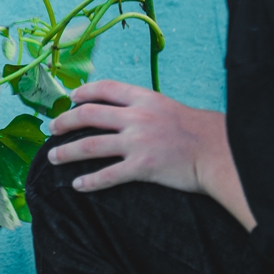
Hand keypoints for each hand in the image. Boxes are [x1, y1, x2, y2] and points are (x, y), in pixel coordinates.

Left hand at [46, 81, 254, 227]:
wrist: (220, 152)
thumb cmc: (199, 132)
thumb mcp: (170, 108)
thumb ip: (145, 108)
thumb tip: (123, 113)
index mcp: (145, 98)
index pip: (106, 88)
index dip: (84, 91)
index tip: (71, 98)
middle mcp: (137, 117)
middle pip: (89, 115)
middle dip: (65, 121)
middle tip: (52, 128)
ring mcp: (138, 142)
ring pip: (91, 146)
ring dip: (67, 152)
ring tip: (54, 157)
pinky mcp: (142, 167)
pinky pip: (108, 175)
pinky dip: (89, 181)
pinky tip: (77, 185)